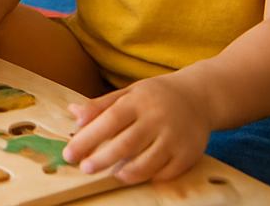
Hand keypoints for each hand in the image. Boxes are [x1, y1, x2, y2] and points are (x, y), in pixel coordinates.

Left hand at [63, 74, 210, 182]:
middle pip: (126, 143)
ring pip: (149, 161)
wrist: (200, 97)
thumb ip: (101, 105)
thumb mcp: (128, 93)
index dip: (88, 138)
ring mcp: (175, 137)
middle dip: (103, 158)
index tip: (70, 153)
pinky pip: (169, 171)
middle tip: (85, 168)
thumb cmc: (156, 96)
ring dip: (129, 172)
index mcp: (138, 101)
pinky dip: (152, 176)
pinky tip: (138, 175)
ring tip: (113, 175)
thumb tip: (74, 113)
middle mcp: (157, 118)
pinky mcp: (189, 153)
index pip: (108, 120)